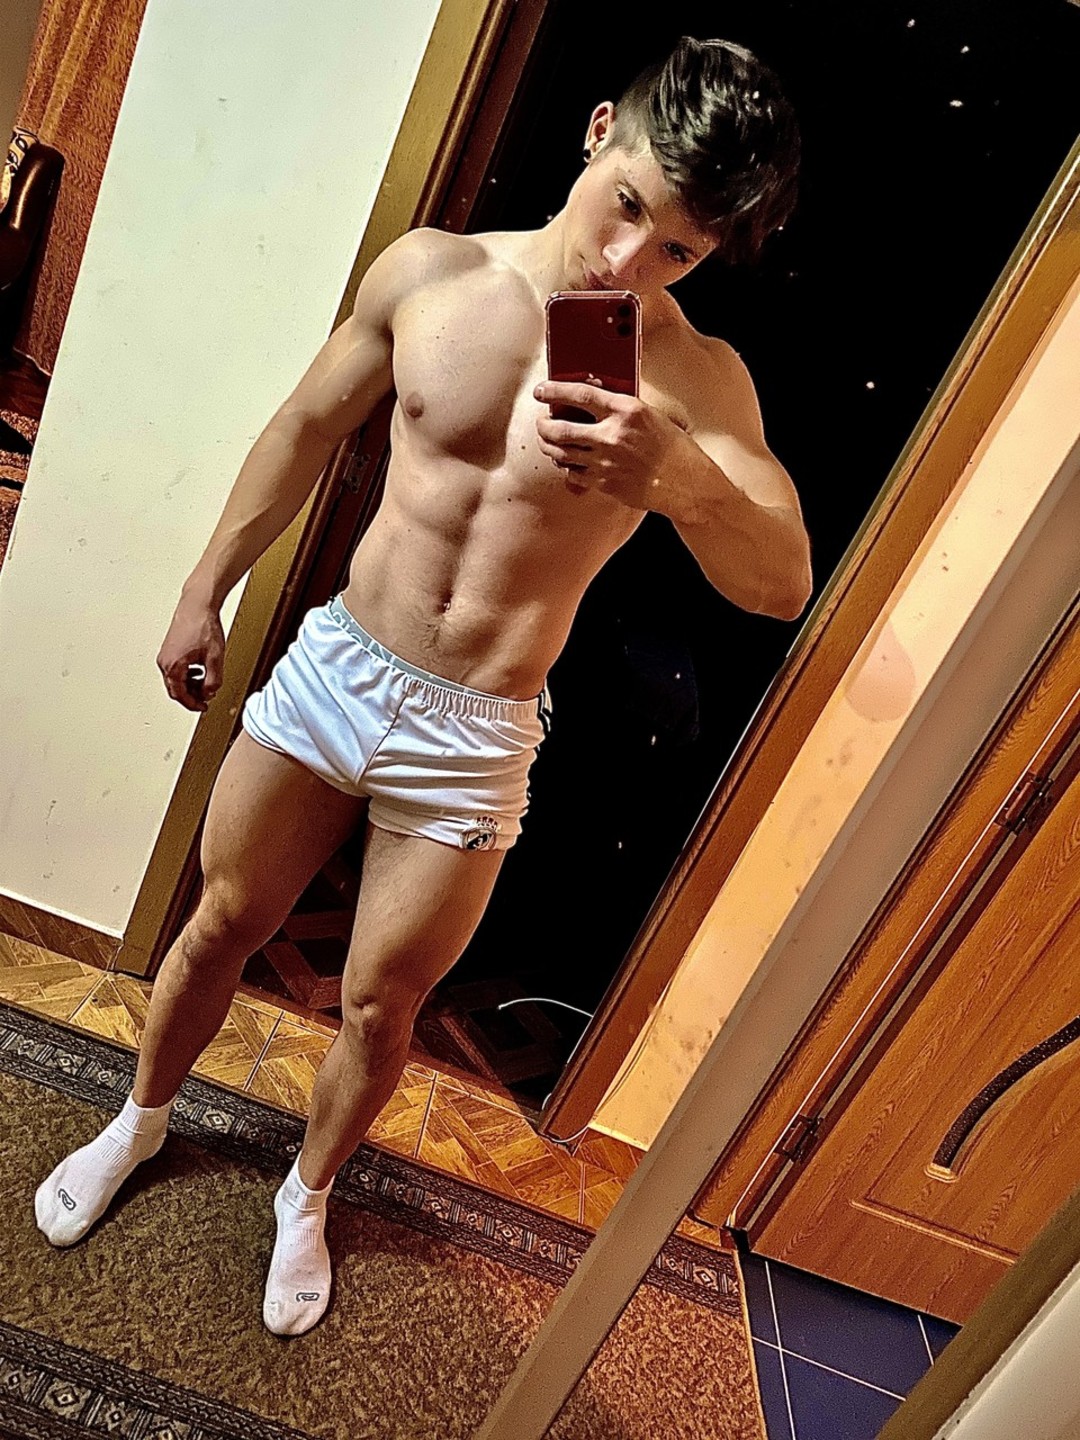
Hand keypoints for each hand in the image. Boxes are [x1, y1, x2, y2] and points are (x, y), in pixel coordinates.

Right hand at [156, 594, 225, 711]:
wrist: (197, 605)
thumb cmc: (203, 626)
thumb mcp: (215, 658)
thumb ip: (213, 681)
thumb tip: (209, 693)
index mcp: (173, 666)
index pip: (180, 695)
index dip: (193, 704)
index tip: (203, 707)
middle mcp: (165, 662)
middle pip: (176, 689)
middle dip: (192, 695)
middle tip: (206, 697)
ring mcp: (165, 655)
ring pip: (176, 679)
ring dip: (191, 684)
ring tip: (206, 682)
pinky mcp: (169, 649)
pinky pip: (176, 669)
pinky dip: (187, 674)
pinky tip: (200, 670)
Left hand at [533, 382, 680, 508]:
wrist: (686, 483)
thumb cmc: (673, 447)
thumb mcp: (651, 415)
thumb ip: (620, 408)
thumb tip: (590, 401)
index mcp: (627, 410)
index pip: (580, 395)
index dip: (554, 391)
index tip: (542, 391)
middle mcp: (612, 435)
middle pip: (560, 429)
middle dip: (543, 425)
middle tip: (541, 422)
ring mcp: (606, 461)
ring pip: (561, 454)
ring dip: (548, 446)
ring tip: (547, 441)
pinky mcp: (605, 483)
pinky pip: (573, 474)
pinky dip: (566, 467)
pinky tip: (567, 462)